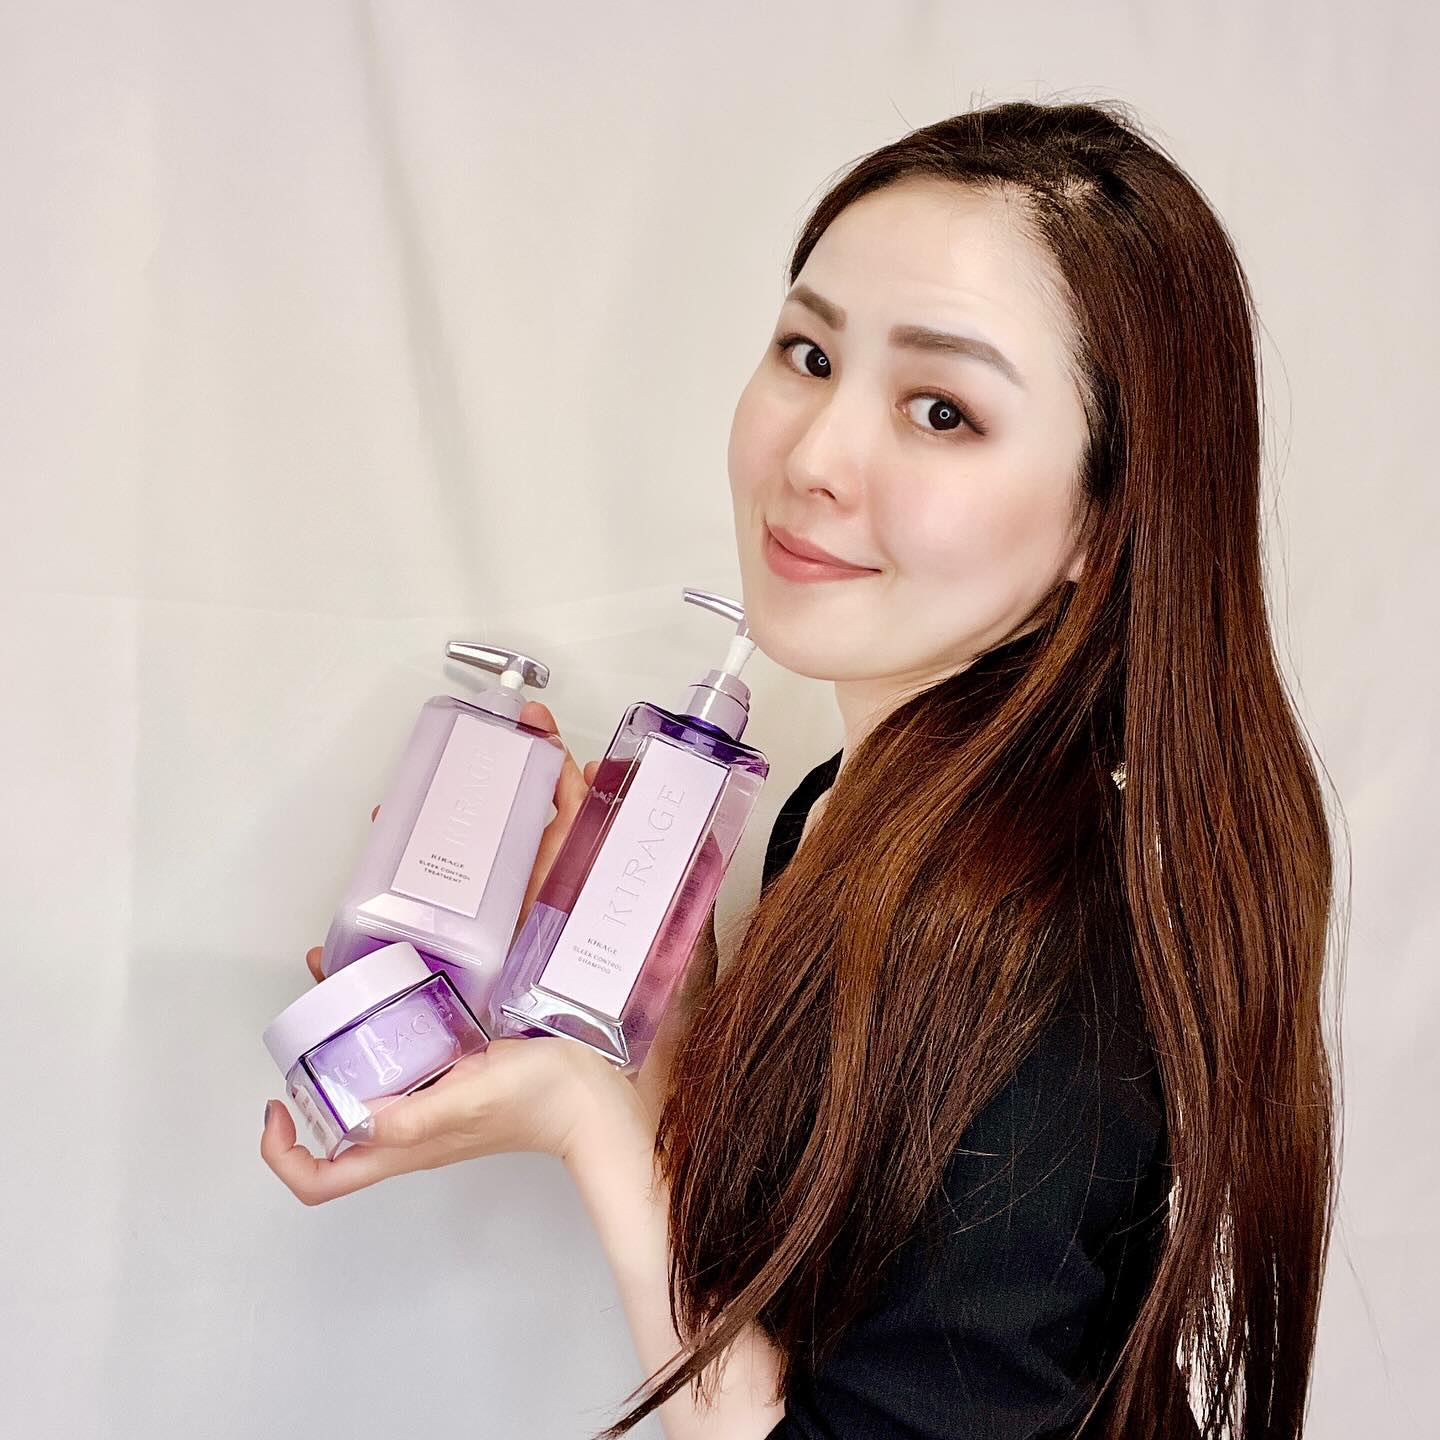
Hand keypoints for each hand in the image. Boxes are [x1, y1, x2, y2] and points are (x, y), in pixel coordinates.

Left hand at [270, 699, 628, 1203]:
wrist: (599, 1095)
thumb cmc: (541, 1103)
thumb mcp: (472, 1102)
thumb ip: (417, 1116)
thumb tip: (355, 1113)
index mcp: (402, 1145)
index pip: (319, 1178)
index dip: (282, 1148)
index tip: (278, 1095)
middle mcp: (409, 1126)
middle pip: (334, 1111)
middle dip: (312, 1058)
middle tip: (314, 1002)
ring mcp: (434, 1101)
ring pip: (370, 1072)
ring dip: (350, 1026)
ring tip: (347, 971)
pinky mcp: (461, 1072)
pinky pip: (412, 1048)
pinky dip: (395, 1015)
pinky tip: (406, 973)